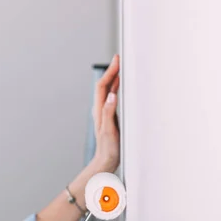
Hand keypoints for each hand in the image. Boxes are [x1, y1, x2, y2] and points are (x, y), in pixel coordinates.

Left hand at [91, 54, 120, 172]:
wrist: (106, 161)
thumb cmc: (108, 149)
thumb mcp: (109, 130)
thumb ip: (109, 113)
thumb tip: (112, 96)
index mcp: (99, 111)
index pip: (103, 86)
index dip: (110, 72)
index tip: (116, 60)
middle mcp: (100, 109)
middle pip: (105, 85)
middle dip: (112, 70)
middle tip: (119, 59)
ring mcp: (105, 113)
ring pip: (108, 91)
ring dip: (114, 78)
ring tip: (120, 67)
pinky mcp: (110, 117)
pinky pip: (112, 98)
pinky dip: (117, 88)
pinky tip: (121, 86)